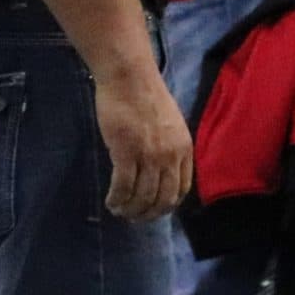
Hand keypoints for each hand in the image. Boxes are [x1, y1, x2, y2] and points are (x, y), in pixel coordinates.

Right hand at [93, 59, 193, 221]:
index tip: (154, 210)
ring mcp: (149, 155)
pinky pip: (123, 186)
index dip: (166, 205)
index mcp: (184, 148)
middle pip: (162, 198)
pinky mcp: (126, 152)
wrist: (129, 77)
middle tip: (134, 217)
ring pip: (142, 196)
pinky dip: (117, 198)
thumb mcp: (170, 123)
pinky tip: (111, 201)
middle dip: (148, 213)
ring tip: (119, 210)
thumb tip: (160, 170)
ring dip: (130, 209)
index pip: (181, 189)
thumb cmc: (145, 94)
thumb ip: (169, 147)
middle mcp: (170, 156)